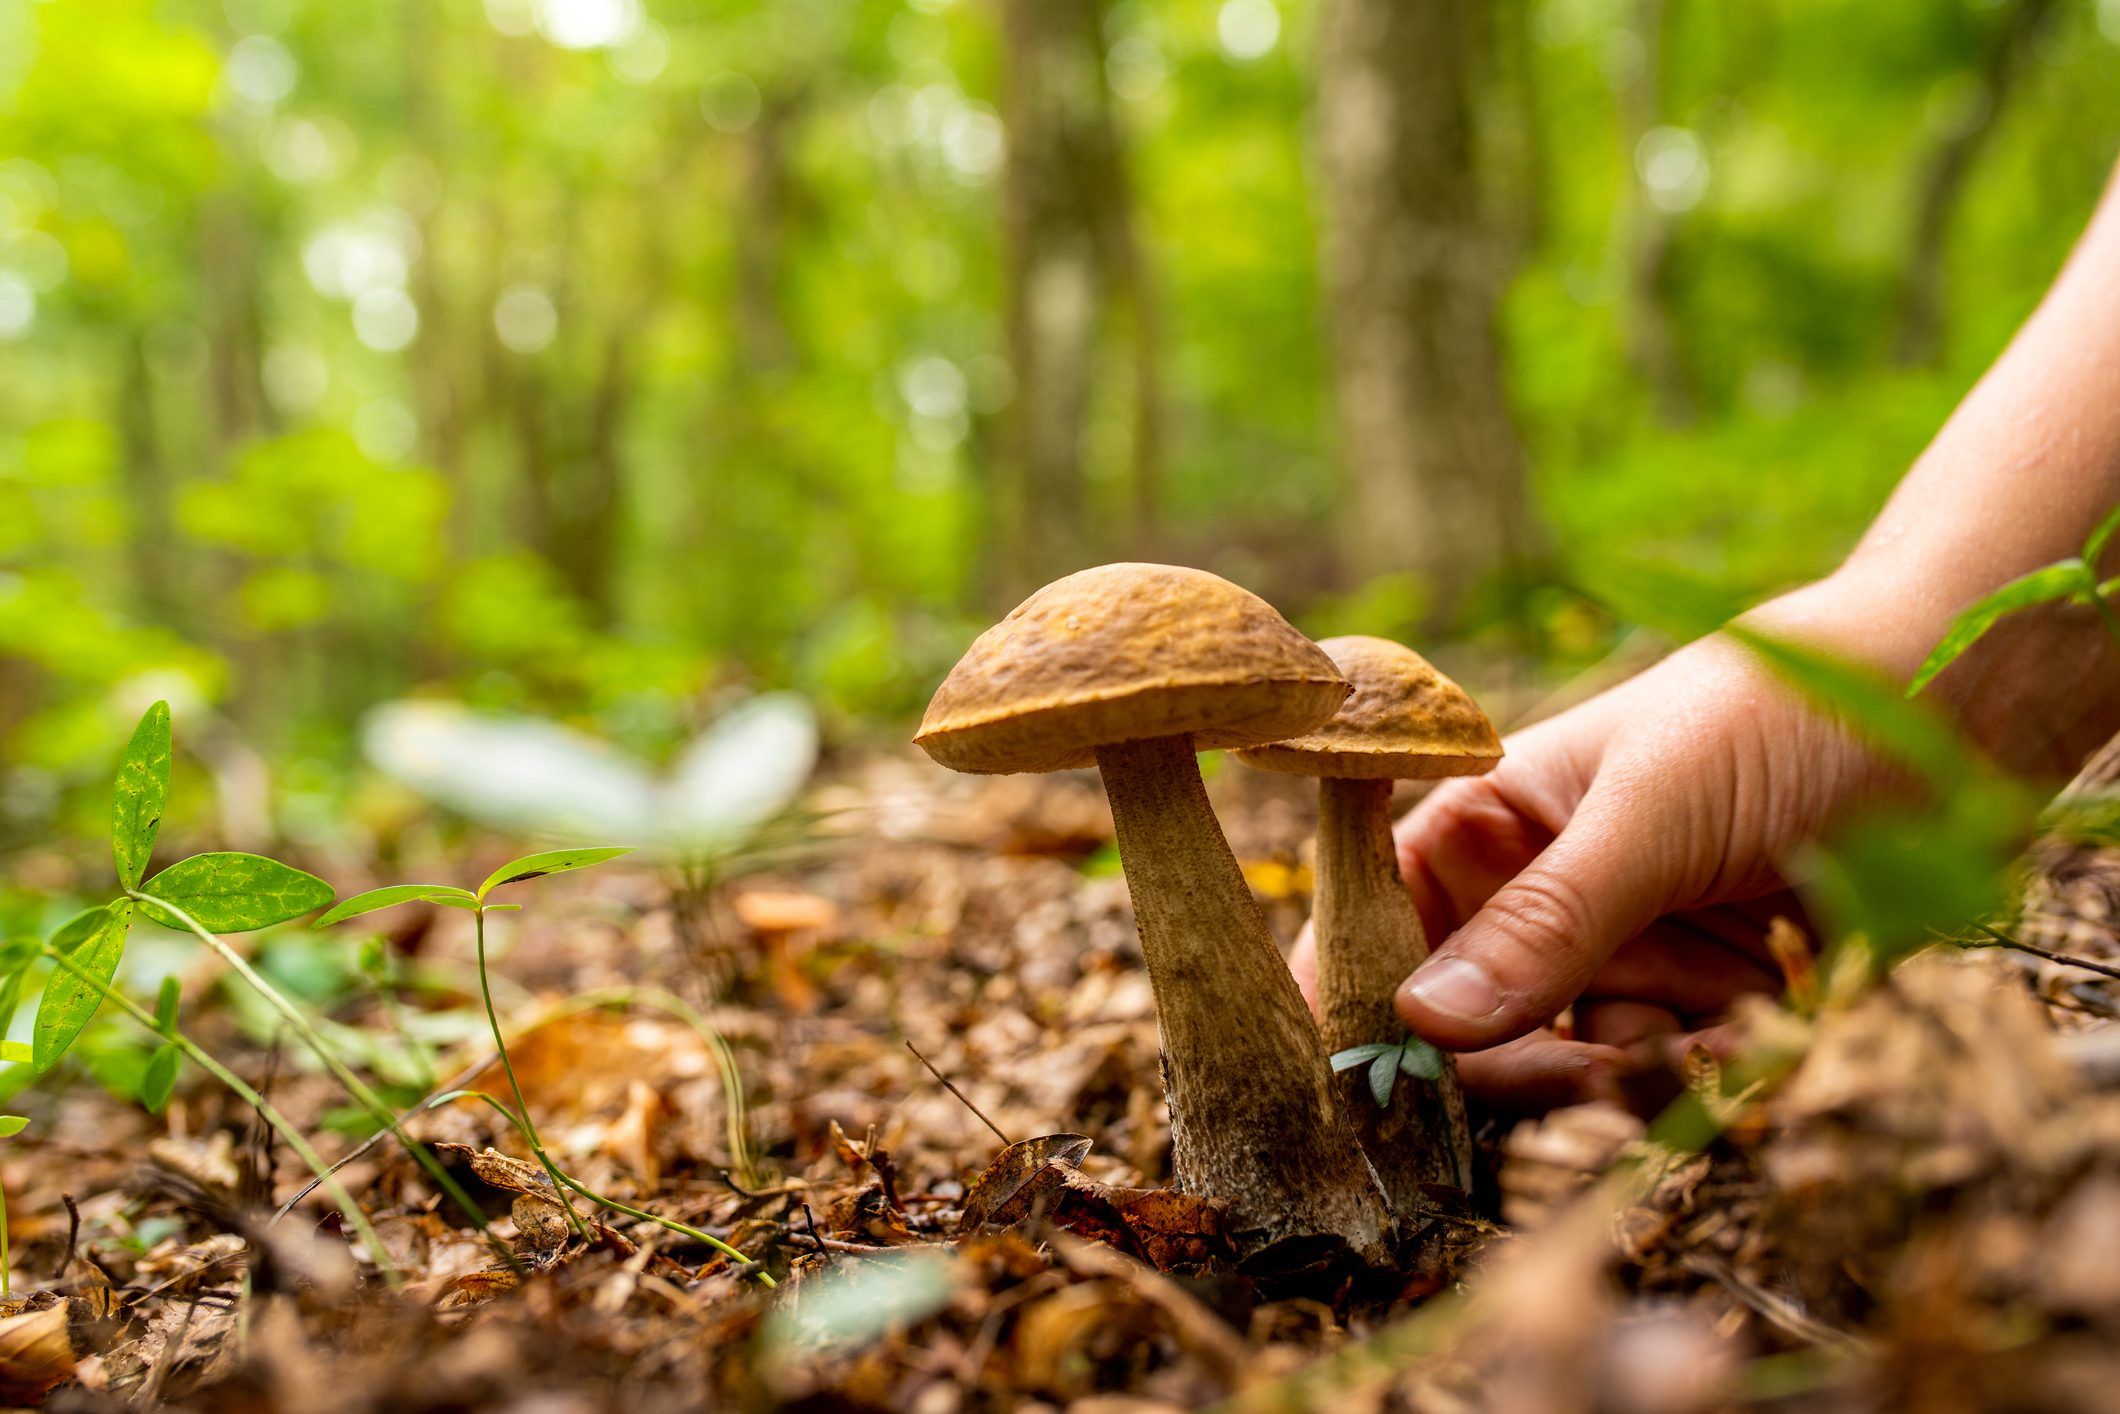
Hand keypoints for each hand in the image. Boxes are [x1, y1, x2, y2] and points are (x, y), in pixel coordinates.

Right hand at [1292, 597, 1902, 1110]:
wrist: (1952, 714)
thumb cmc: (1780, 716)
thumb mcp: (1652, 808)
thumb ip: (1546, 919)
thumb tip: (1417, 1022)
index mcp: (1486, 826)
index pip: (1373, 921)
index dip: (1353, 1000)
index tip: (1365, 1081)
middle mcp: (1533, 902)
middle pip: (1460, 1027)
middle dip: (1512, 1060)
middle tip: (1590, 1065)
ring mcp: (1617, 958)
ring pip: (1561, 1065)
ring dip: (1624, 1070)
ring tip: (1711, 1026)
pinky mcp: (1699, 1007)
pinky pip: (1662, 1079)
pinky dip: (1703, 1071)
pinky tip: (1758, 1021)